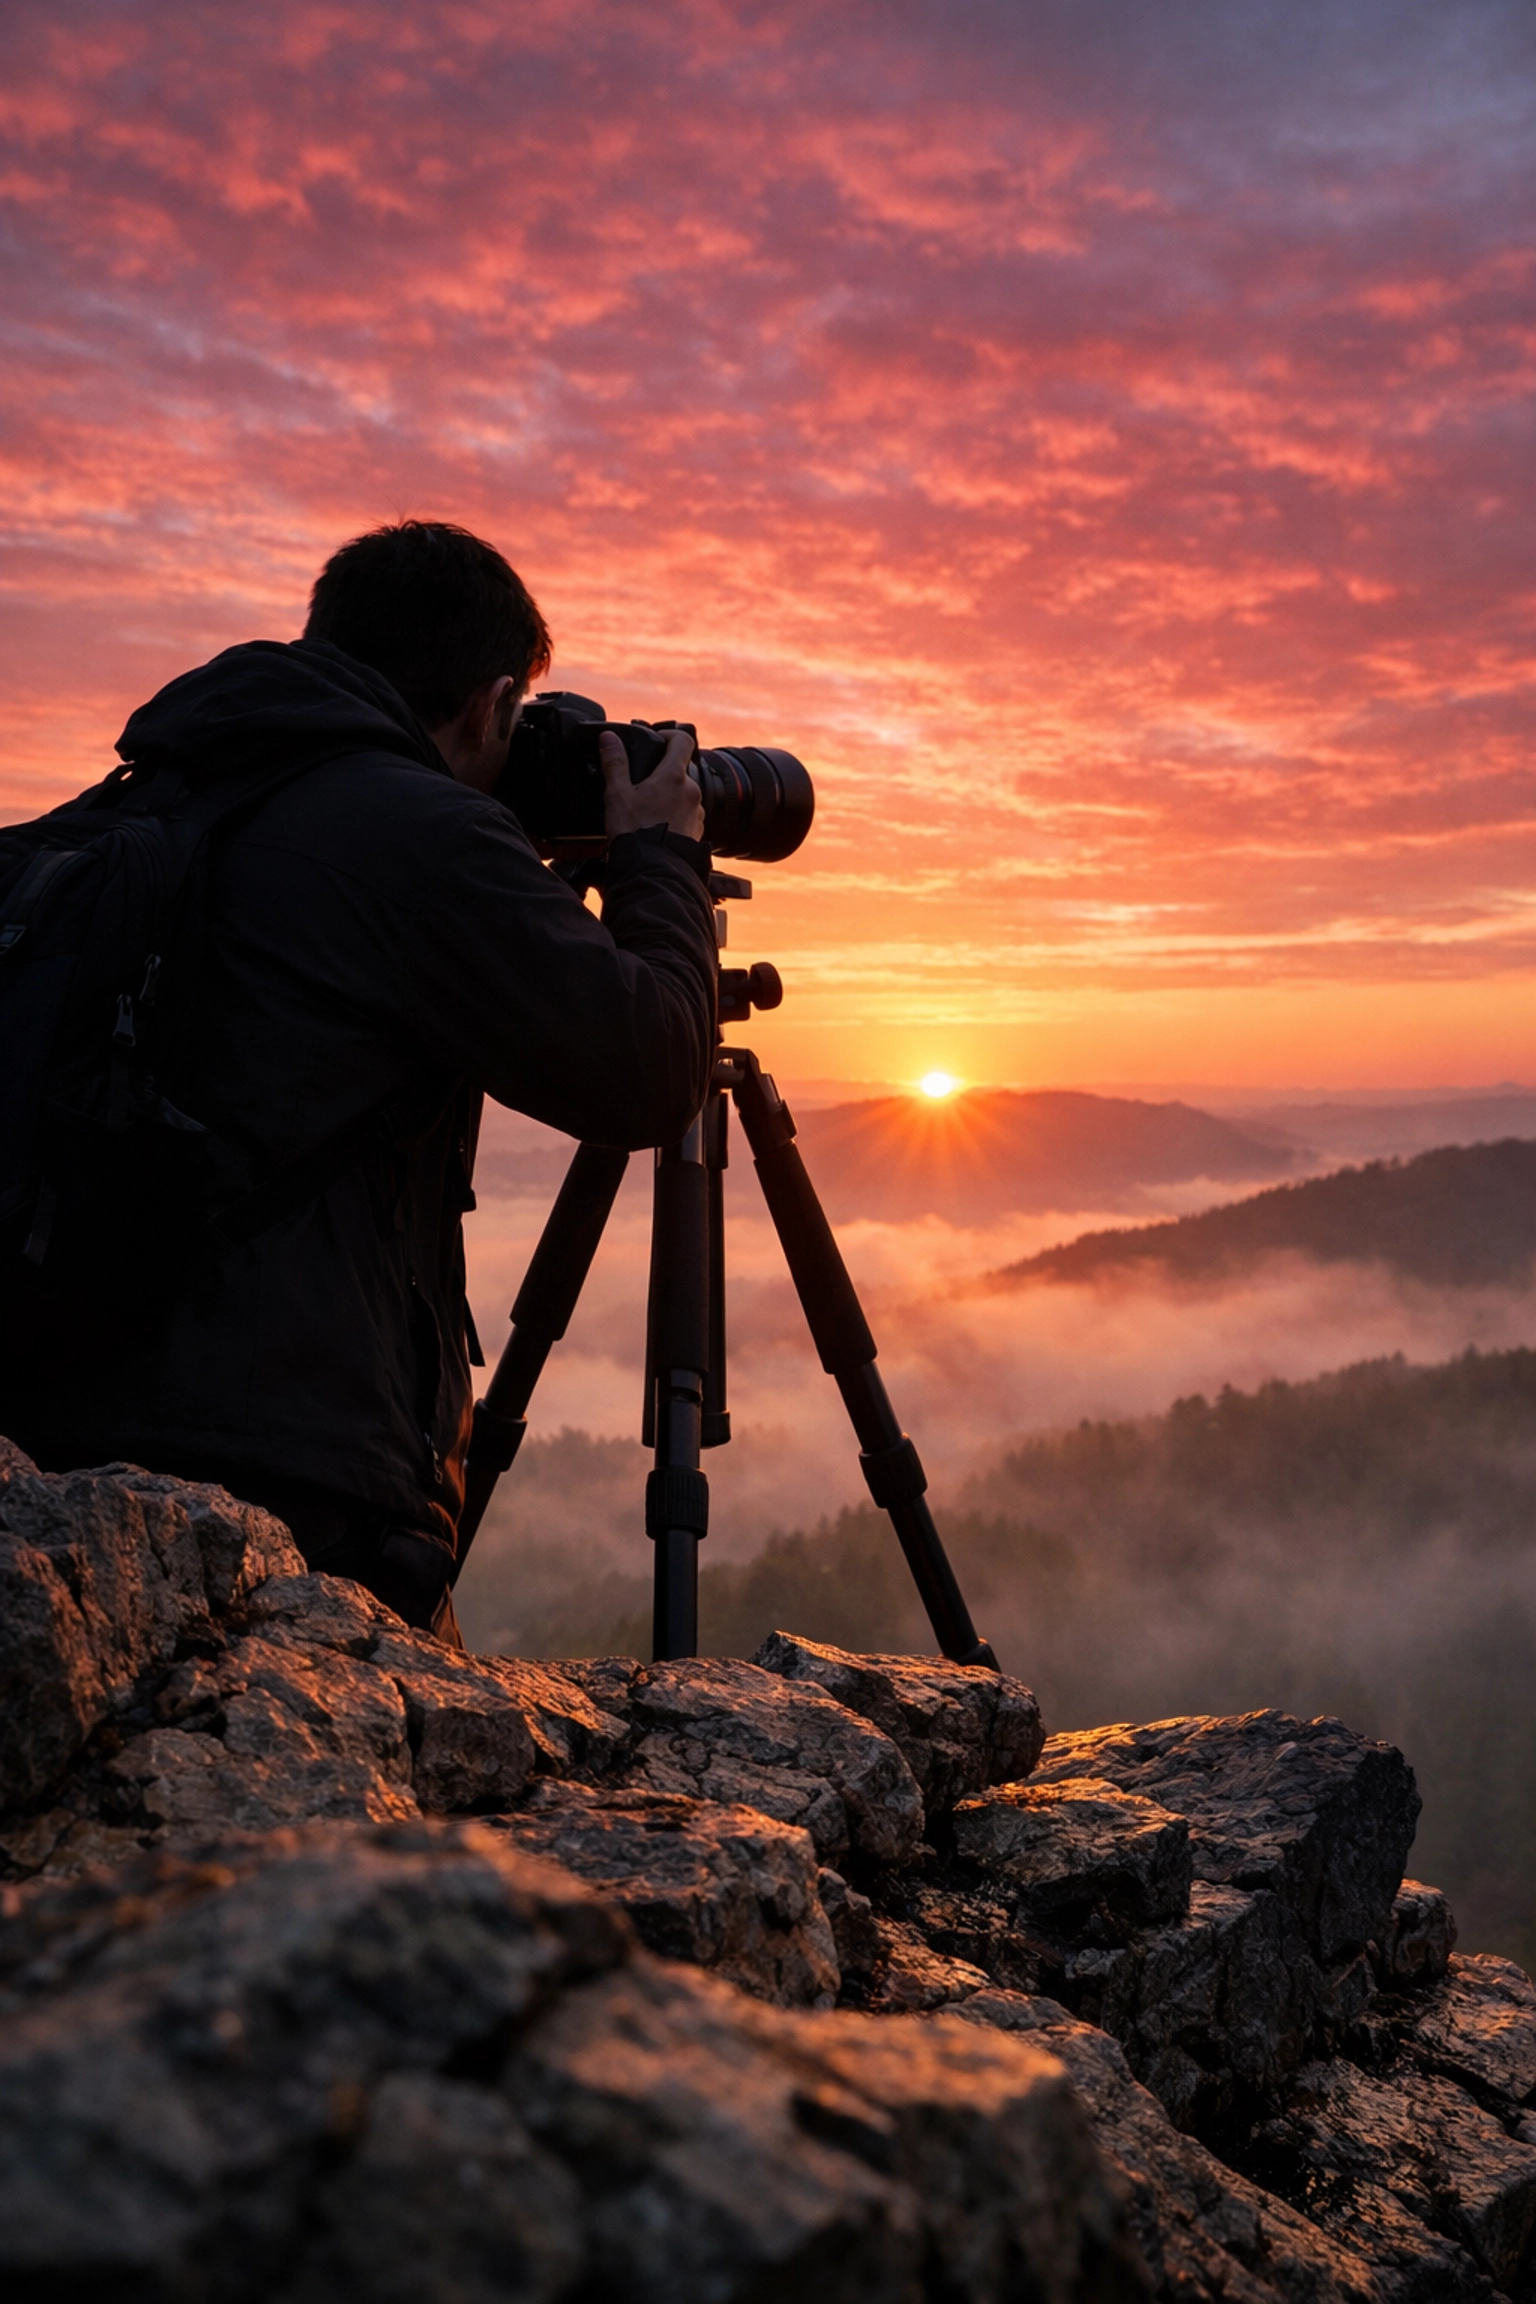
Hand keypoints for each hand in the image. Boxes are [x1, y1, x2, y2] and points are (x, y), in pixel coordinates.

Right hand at [601, 728, 704, 842]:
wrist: (652, 870)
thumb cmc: (635, 833)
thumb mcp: (617, 794)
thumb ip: (614, 763)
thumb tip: (609, 738)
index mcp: (673, 776)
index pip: (683, 739)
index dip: (669, 734)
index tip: (657, 740)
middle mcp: (691, 791)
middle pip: (680, 770)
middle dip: (662, 774)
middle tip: (642, 785)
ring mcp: (697, 812)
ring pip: (684, 794)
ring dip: (669, 797)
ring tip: (647, 811)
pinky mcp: (698, 831)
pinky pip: (687, 816)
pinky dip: (674, 817)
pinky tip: (656, 827)